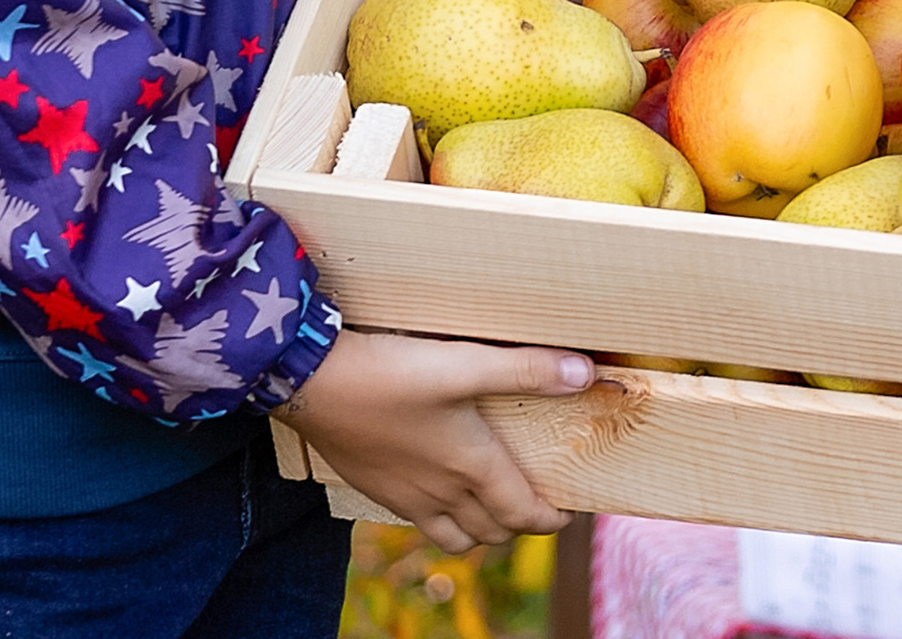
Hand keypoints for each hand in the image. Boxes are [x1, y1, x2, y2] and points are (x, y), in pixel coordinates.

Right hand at [274, 329, 594, 552]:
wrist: (315, 383)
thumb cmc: (393, 371)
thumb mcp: (467, 362)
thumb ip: (527, 368)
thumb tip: (587, 373)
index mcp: (470, 466)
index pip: (521, 512)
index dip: (549, 519)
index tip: (567, 514)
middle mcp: (440, 492)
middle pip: (490, 532)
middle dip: (519, 525)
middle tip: (536, 505)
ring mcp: (405, 496)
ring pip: (453, 538)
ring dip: (480, 531)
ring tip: (493, 505)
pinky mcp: (376, 488)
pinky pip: (419, 523)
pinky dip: (442, 521)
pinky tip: (439, 491)